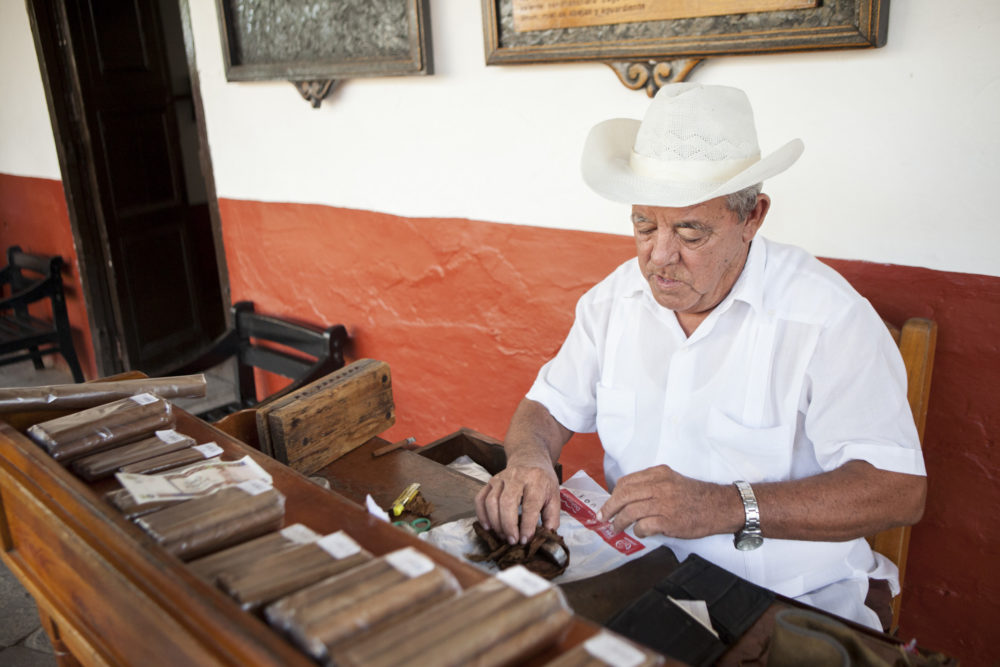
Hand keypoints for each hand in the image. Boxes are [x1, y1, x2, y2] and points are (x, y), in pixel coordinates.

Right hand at [474, 460, 560, 544]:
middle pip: (507, 502)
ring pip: (492, 501)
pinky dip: (481, 514)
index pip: (530, 505)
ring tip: (503, 536)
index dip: (527, 525)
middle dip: (508, 525)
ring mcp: (501, 478)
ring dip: (495, 522)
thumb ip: (552, 517)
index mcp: (536, 481)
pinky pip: (480, 498)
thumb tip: (545, 536)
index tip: (526, 540)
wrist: (530, 458)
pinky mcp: (490, 481)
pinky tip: (488, 527)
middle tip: (512, 541)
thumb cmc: (543, 481)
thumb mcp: (554, 496)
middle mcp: (517, 477)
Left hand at [597, 465, 739, 538]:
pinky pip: (643, 526)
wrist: (720, 506)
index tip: (609, 503)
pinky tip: (640, 532)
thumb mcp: (672, 481)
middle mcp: (660, 486)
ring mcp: (664, 503)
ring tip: (616, 528)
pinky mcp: (669, 521)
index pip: (627, 482)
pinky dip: (638, 531)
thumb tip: (627, 497)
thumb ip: (651, 485)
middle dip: (609, 508)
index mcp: (659, 473)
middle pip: (624, 495)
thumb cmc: (695, 496)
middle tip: (603, 517)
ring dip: (619, 522)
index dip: (614, 494)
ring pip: (630, 511)